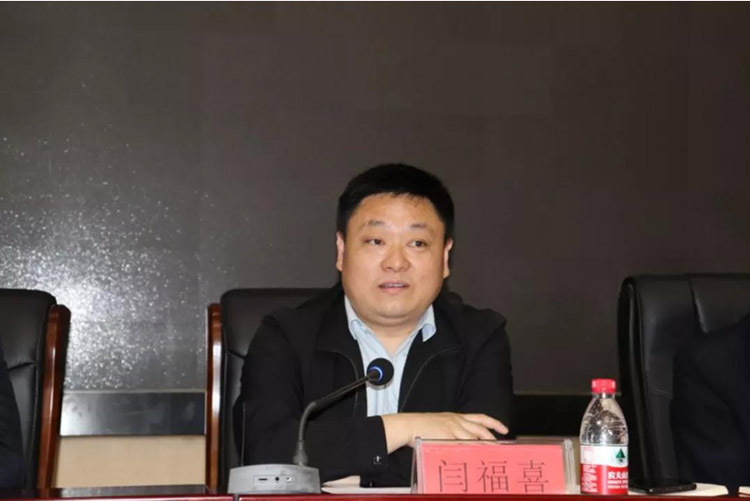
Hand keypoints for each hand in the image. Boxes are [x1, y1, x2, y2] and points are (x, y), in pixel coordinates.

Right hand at [381, 412, 507, 451]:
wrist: (409, 425)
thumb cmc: (422, 425)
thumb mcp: (441, 422)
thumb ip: (453, 429)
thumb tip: (463, 440)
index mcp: (457, 416)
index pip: (480, 418)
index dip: (494, 423)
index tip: (504, 429)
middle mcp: (457, 421)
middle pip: (481, 430)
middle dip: (492, 439)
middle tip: (501, 448)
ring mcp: (452, 428)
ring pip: (474, 438)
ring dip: (484, 446)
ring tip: (491, 455)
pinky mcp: (446, 436)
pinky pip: (461, 445)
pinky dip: (470, 451)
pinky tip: (475, 457)